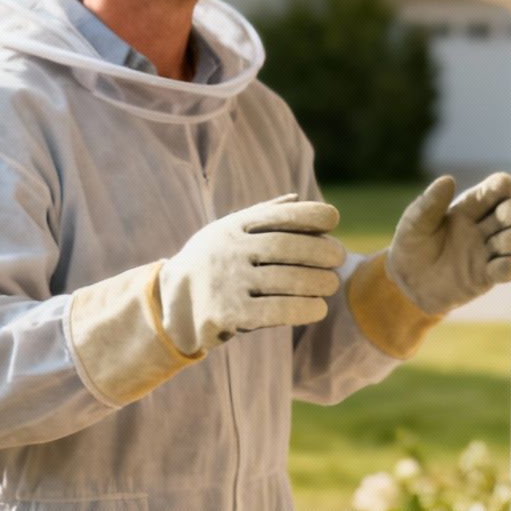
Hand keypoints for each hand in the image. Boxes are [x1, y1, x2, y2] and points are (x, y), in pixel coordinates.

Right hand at [157, 193, 345, 354]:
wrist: (171, 303)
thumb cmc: (212, 263)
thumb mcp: (227, 232)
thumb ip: (262, 216)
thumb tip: (298, 197)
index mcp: (234, 226)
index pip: (279, 214)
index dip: (311, 214)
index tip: (334, 219)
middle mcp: (230, 250)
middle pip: (287, 247)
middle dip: (321, 251)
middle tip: (339, 257)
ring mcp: (228, 282)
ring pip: (286, 280)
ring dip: (317, 282)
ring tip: (331, 284)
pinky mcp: (228, 313)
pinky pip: (275, 311)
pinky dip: (303, 309)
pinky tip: (318, 309)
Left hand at [386, 173, 510, 315]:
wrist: (406, 283)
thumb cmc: (411, 246)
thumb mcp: (414, 222)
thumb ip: (430, 202)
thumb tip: (448, 180)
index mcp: (469, 207)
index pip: (495, 189)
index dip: (503, 184)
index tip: (503, 184)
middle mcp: (483, 226)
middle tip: (505, 215)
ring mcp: (488, 250)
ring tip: (500, 242)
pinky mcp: (488, 275)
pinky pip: (510, 268)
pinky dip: (510, 266)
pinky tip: (497, 266)